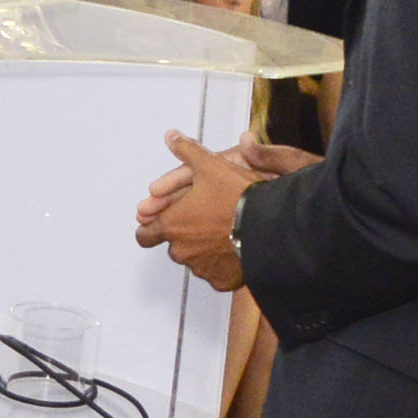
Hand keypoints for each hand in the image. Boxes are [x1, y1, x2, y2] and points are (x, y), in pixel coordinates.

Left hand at [136, 129, 257, 289]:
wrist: (273, 225)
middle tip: (203, 223)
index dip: (151, 227)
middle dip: (183, 237)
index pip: (144, 234)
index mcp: (171, 224)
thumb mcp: (211, 165)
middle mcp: (182, 251)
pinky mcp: (224, 281)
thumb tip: (171, 136)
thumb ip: (187, 151)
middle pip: (173, 247)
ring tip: (224, 234)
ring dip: (204, 250)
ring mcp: (202, 268)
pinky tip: (236, 251)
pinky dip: (223, 266)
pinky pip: (217, 275)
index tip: (160, 222)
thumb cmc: (240, 197)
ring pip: (195, 261)